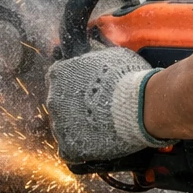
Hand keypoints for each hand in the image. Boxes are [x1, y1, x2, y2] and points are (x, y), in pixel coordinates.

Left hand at [45, 47, 171, 163]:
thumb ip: (92, 53)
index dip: (76, 83)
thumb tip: (90, 42)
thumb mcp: (108, 54)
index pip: (59, 78)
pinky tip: (96, 143)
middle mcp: (53, 99)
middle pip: (60, 104)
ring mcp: (60, 125)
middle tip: (98, 107)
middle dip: (76, 105)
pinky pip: (70, 150)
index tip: (89, 87)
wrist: (139, 106)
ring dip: (78, 127)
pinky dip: (81, 148)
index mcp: (58, 74)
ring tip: (101, 126)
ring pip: (64, 127)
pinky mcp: (70, 147)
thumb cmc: (126, 77)